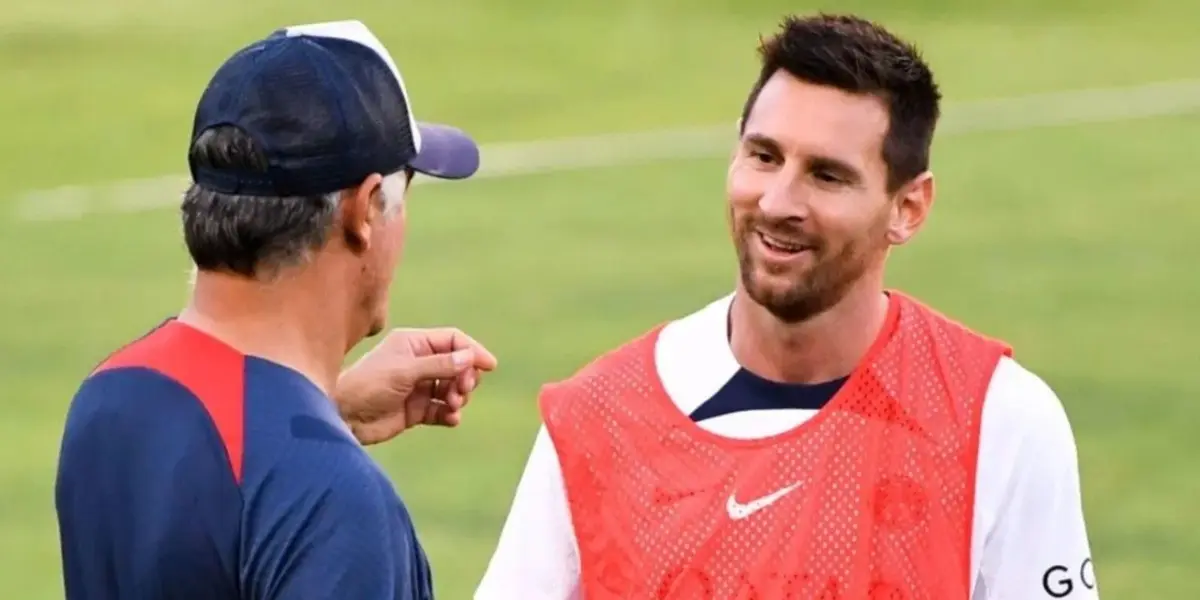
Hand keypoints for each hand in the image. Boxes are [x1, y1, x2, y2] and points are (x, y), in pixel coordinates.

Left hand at [334, 327, 497, 444]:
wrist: (343, 418)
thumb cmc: (367, 385)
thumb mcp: (405, 371)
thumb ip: (439, 364)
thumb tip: (471, 357)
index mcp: (413, 343)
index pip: (452, 340)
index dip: (472, 351)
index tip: (488, 366)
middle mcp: (417, 362)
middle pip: (457, 364)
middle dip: (465, 377)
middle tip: (462, 390)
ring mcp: (417, 387)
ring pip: (452, 388)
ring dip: (458, 397)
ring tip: (453, 405)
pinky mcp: (416, 410)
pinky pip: (442, 410)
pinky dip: (450, 414)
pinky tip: (450, 419)